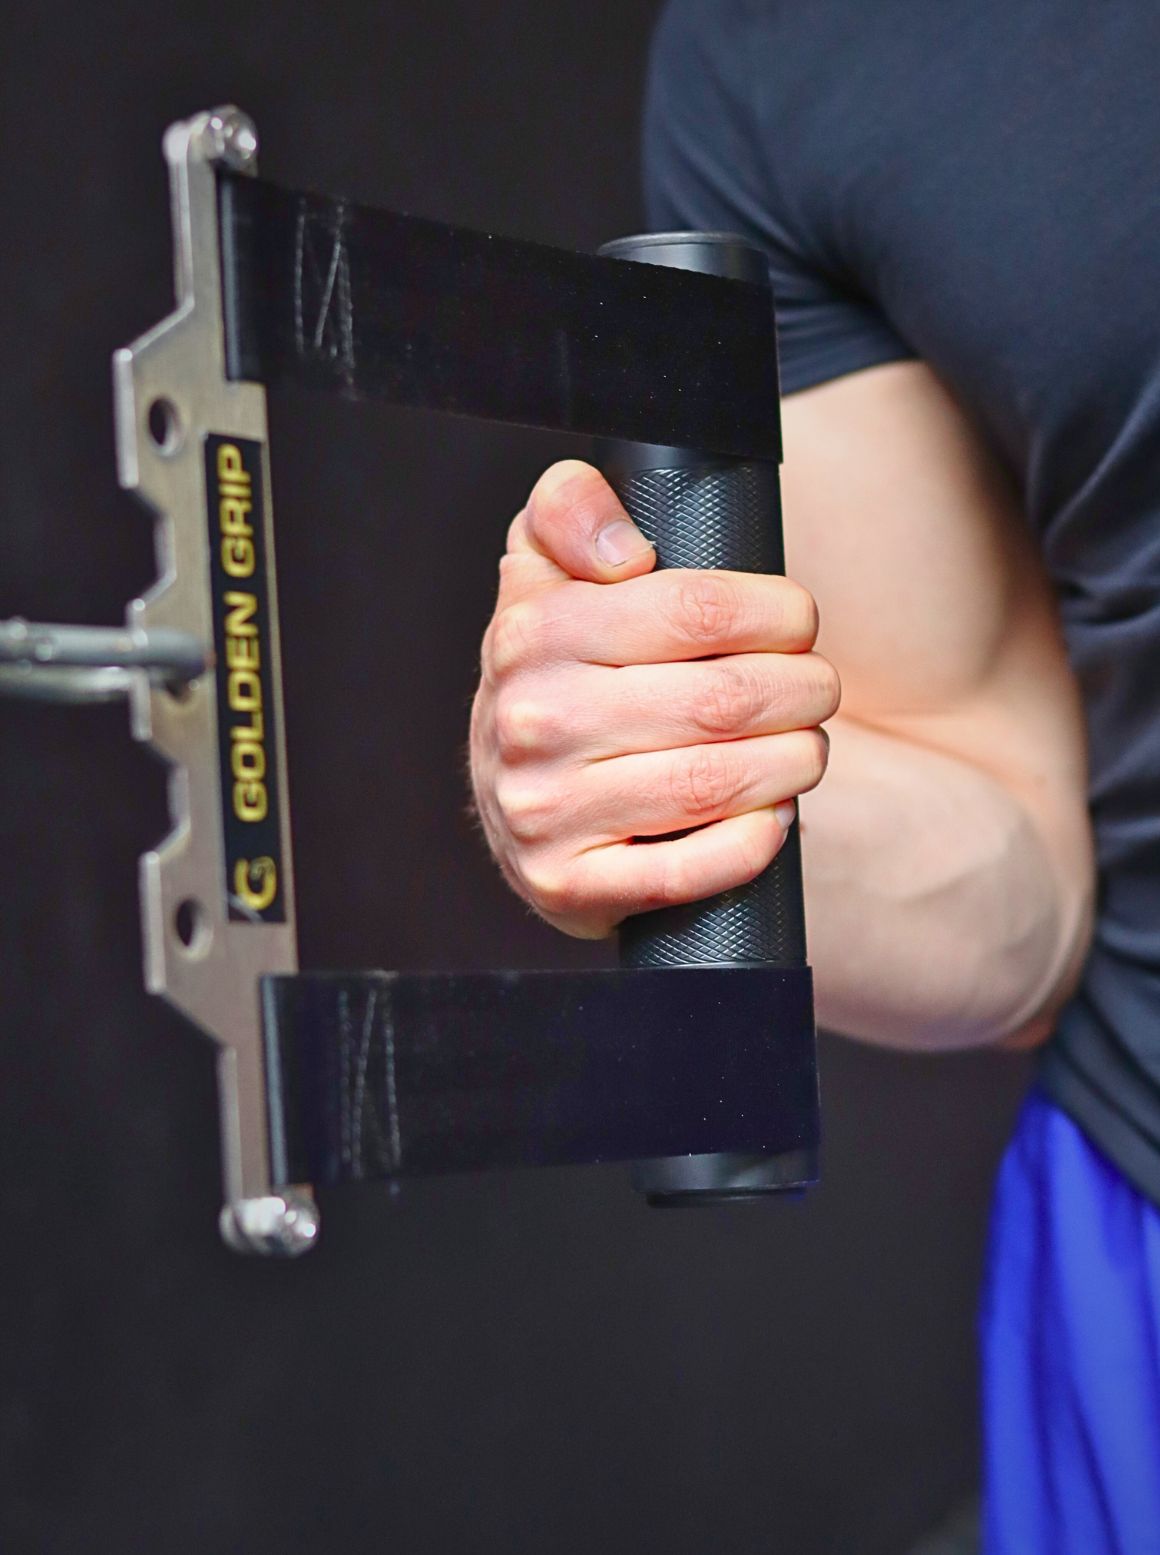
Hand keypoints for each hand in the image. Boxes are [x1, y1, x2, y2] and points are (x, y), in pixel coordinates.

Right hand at [469, 460, 837, 936]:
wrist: (514, 797)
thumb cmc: (558, 672)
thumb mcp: (544, 568)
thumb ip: (570, 509)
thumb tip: (626, 550)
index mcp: (533, 633)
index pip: (693, 612)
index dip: (775, 614)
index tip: (798, 621)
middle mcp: (530, 722)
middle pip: (720, 702)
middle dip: (801, 690)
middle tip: (818, 687)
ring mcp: (544, 810)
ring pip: (713, 783)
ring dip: (792, 763)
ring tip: (808, 746)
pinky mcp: (568, 884)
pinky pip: (685, 872)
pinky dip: (751, 843)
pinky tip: (773, 816)